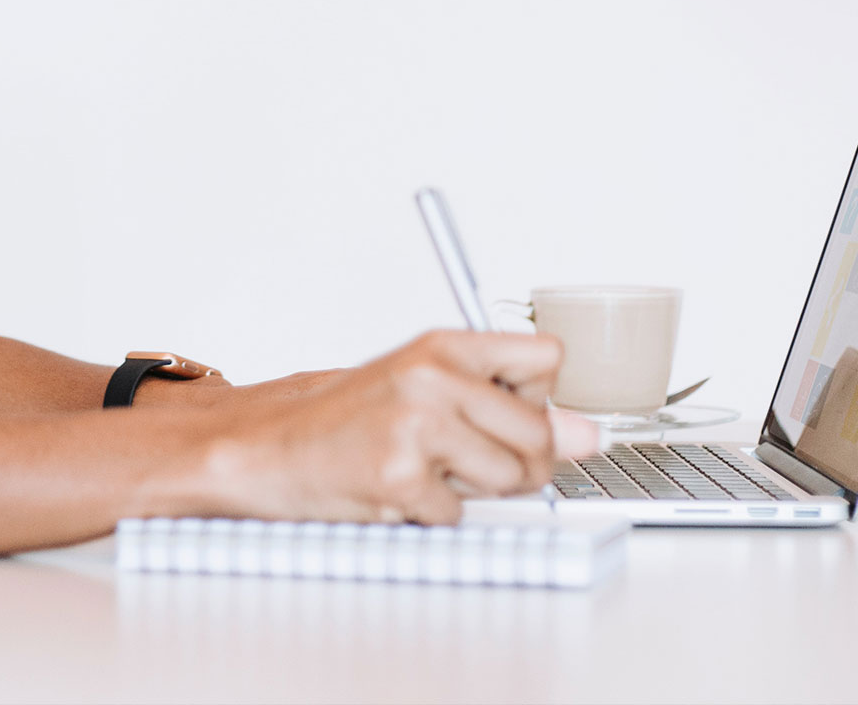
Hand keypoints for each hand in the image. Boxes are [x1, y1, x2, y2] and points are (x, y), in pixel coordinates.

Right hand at [181, 331, 599, 525]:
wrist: (269, 445)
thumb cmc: (349, 418)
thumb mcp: (428, 388)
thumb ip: (507, 405)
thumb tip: (588, 436)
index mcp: (444, 345)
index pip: (547, 359)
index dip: (538, 396)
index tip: (507, 408)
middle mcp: (433, 376)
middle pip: (540, 432)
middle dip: (517, 461)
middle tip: (464, 457)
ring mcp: (415, 425)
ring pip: (510, 478)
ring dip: (475, 490)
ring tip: (427, 470)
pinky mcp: (398, 475)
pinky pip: (458, 512)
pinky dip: (432, 513)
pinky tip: (397, 488)